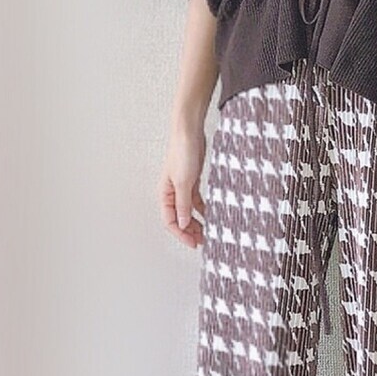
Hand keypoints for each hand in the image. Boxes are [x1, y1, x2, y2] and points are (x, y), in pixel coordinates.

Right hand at [160, 124, 207, 249]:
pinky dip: (202, 210)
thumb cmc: (183, 152)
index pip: (170, 221)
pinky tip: (211, 216)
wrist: (190, 132)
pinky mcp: (192, 181)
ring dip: (196, 222)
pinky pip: (196, 201)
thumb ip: (183, 205)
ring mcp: (182, 187)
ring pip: (188, 211)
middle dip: (190, 231)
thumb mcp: (183, 182)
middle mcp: (172, 193)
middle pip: (179, 218)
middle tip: (203, 241)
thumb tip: (182, 224)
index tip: (194, 243)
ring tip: (208, 232)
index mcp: (165, 194)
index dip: (181, 234)